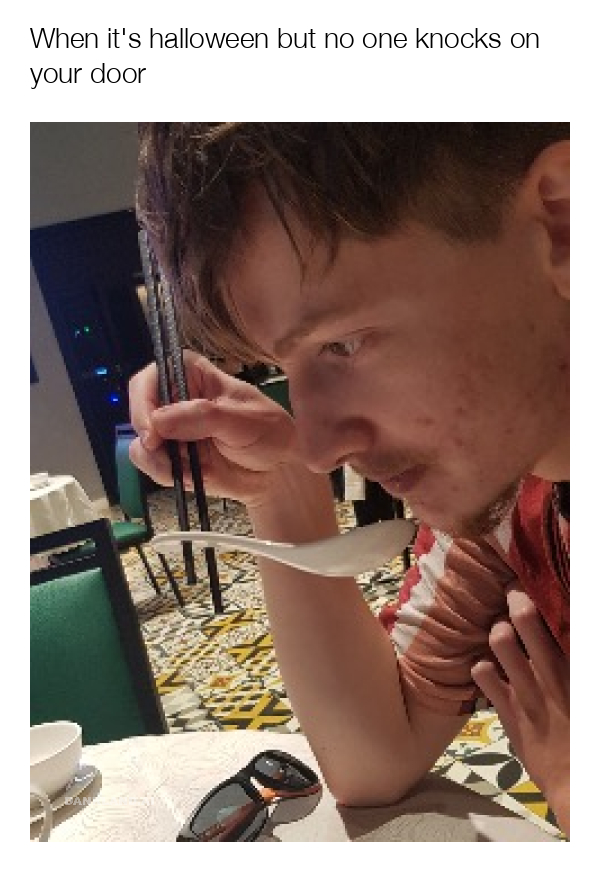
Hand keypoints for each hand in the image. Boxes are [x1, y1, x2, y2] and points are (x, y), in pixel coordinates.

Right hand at [128, 351, 297, 507]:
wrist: (277, 473)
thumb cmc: (269, 435)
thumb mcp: (243, 421)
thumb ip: (203, 417)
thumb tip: (159, 421)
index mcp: (193, 374)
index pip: (153, 375)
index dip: (145, 399)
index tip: (153, 429)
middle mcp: (176, 399)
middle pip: (139, 409)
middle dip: (149, 436)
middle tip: (164, 454)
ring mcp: (171, 429)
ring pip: (141, 441)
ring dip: (158, 460)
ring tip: (190, 471)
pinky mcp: (172, 456)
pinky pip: (150, 464)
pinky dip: (165, 474)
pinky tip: (191, 477)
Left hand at [471, 587, 568, 834]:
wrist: (578, 784)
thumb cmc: (587, 737)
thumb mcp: (587, 692)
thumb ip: (577, 660)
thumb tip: (571, 638)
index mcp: (577, 668)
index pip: (563, 620)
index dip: (549, 597)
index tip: (541, 585)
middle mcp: (551, 672)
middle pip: (525, 619)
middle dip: (516, 598)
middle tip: (513, 592)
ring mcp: (525, 690)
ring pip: (500, 640)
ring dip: (499, 630)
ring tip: (502, 632)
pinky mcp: (507, 711)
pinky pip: (482, 674)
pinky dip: (482, 666)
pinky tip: (489, 668)